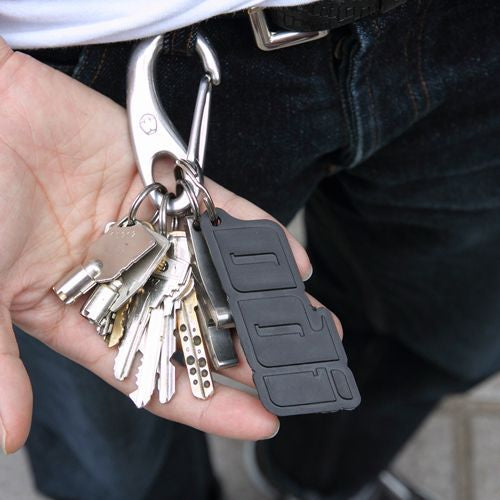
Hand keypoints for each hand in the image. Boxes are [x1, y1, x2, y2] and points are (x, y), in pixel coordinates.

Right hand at [0, 40, 341, 452]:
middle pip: (200, 324)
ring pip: (217, 270)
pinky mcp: (161, 181)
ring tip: (314, 322)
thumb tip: (8, 435)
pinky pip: (217, 210)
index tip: (259, 421)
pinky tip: (291, 261)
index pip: (155, 371)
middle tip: (302, 370)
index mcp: (81, 311)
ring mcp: (147, 228)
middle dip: (251, 349)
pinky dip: (254, 232)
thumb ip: (1, 361)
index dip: (207, 402)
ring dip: (263, 296)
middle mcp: (122, 275)